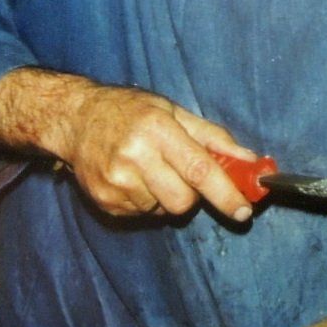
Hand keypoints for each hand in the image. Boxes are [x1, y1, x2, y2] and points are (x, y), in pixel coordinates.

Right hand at [60, 84, 257, 221]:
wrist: (77, 119)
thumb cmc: (130, 111)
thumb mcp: (173, 111)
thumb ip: (213, 138)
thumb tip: (249, 160)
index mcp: (157, 129)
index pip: (199, 170)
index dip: (225, 194)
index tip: (243, 210)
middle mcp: (134, 156)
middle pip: (182, 201)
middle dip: (193, 195)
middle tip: (183, 174)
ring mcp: (116, 182)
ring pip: (162, 210)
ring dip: (166, 196)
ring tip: (150, 170)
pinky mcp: (105, 201)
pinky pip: (142, 214)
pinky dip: (146, 201)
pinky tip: (134, 178)